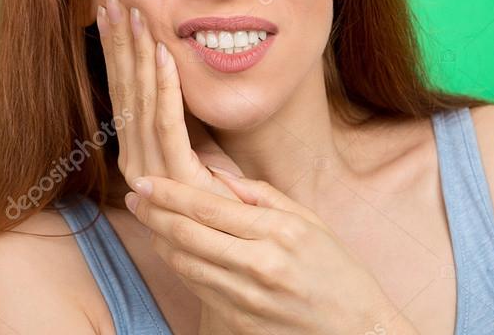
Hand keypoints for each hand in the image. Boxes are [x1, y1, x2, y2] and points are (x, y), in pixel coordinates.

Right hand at [95, 0, 242, 199]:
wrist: (232, 247)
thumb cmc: (220, 199)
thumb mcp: (200, 150)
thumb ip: (183, 121)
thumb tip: (175, 80)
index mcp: (137, 151)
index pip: (122, 90)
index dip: (116, 50)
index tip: (112, 11)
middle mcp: (134, 158)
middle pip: (123, 88)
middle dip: (118, 41)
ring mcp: (149, 168)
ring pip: (139, 98)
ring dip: (136, 52)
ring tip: (133, 13)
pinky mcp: (173, 174)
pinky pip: (166, 121)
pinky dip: (164, 84)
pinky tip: (162, 52)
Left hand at [124, 171, 418, 334]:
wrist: (358, 329)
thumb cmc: (337, 269)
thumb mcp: (310, 221)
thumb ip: (262, 195)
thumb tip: (217, 175)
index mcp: (279, 233)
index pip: (208, 207)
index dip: (169, 193)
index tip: (145, 181)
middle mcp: (260, 265)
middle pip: (188, 235)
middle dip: (154, 213)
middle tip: (134, 196)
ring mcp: (248, 299)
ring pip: (185, 264)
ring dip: (159, 240)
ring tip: (148, 219)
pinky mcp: (242, 322)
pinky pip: (198, 290)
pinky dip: (179, 267)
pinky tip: (171, 250)